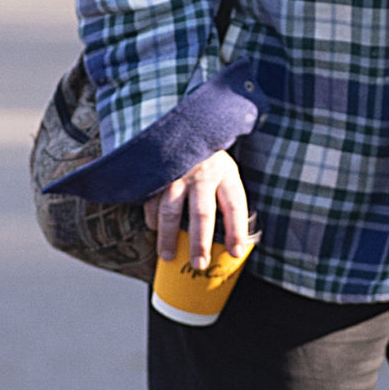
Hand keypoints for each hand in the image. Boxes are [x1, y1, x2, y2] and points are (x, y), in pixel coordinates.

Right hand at [156, 150, 250, 270]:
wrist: (183, 126)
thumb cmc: (208, 160)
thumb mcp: (224, 172)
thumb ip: (226, 198)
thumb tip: (232, 239)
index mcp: (226, 173)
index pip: (234, 206)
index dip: (236, 231)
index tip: (235, 253)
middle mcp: (202, 174)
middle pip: (202, 213)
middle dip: (200, 242)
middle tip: (199, 264)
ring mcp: (177, 174)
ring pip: (171, 211)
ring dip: (168, 237)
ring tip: (168, 256)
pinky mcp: (157, 173)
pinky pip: (152, 202)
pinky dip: (153, 219)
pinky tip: (155, 229)